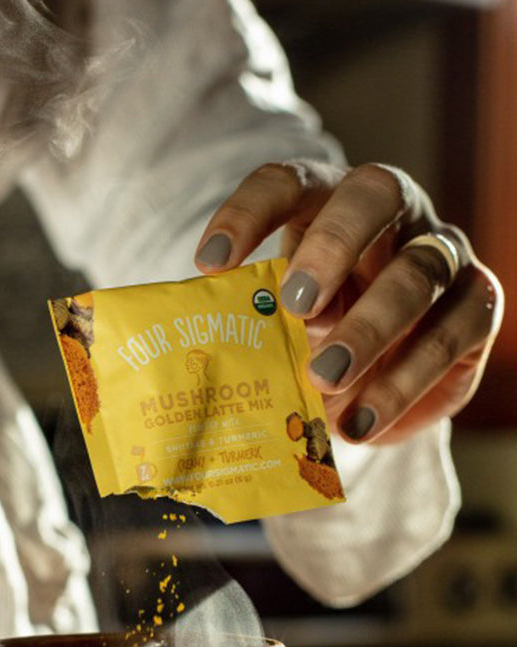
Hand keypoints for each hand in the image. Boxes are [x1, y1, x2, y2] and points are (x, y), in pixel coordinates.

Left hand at [194, 161, 502, 442]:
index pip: (288, 182)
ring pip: (417, 273)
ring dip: (368, 330)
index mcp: (330, 200)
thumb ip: (268, 325)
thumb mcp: (288, 325)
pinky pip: (450, 336)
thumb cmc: (323, 334)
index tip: (209, 264)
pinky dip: (403, 384)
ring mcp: (442, 253)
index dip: (249, 213)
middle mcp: (395, 212)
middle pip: (373, 196)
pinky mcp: (477, 304)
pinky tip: (361, 423)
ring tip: (323, 381)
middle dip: (332, 248)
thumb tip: (233, 358)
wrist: (391, 375)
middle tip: (295, 307)